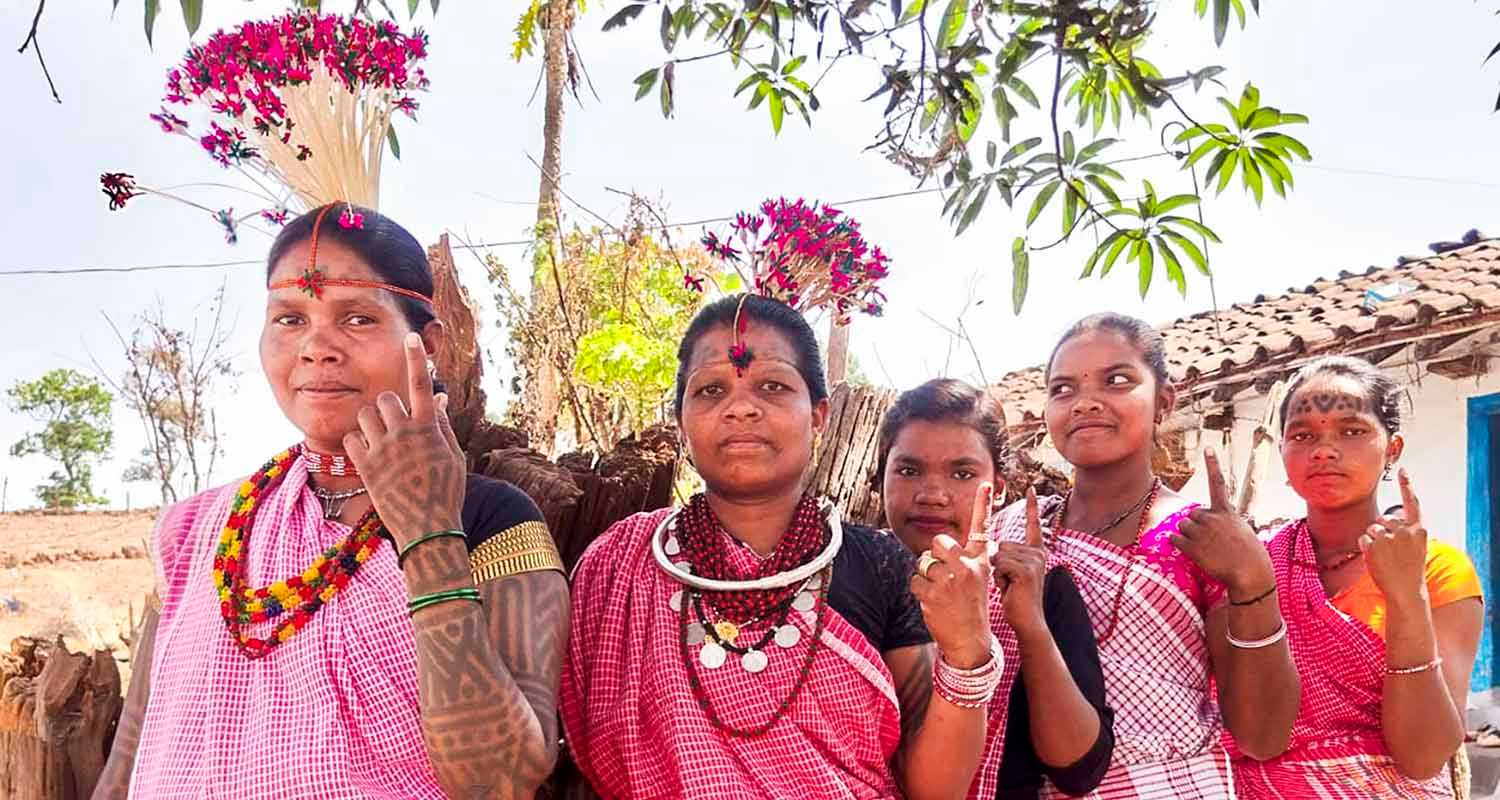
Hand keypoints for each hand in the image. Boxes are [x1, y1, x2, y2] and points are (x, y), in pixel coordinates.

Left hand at [343, 333, 465, 547]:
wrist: (428, 527)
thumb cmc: (446, 491)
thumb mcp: (453, 456)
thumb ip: (442, 425)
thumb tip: (438, 398)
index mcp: (430, 428)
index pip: (421, 384)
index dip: (415, 358)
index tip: (410, 336)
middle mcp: (405, 433)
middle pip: (386, 398)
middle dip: (389, 408)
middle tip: (395, 426)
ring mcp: (384, 449)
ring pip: (366, 415)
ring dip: (372, 423)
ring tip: (382, 442)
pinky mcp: (366, 466)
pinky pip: (352, 438)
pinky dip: (359, 443)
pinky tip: (369, 456)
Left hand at [911, 483, 993, 667]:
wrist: (970, 641)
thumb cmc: (971, 607)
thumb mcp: (977, 579)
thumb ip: (966, 560)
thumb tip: (945, 544)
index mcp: (980, 562)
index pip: (982, 528)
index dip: (983, 504)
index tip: (986, 483)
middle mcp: (967, 567)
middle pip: (939, 541)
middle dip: (935, 555)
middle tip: (943, 575)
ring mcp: (949, 580)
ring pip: (923, 562)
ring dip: (926, 576)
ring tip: (941, 593)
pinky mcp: (932, 593)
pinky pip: (915, 581)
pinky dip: (919, 591)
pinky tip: (933, 603)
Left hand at [993, 488, 1048, 638]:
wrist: (1027, 621)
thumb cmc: (1016, 599)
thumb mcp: (1013, 573)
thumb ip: (1007, 557)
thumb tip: (991, 546)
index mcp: (1037, 553)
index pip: (1033, 525)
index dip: (1032, 507)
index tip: (1032, 488)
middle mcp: (1038, 554)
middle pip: (1001, 544)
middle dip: (997, 564)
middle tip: (1009, 582)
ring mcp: (1034, 561)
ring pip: (997, 554)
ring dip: (996, 572)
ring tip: (1009, 586)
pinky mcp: (1026, 570)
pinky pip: (999, 564)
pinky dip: (999, 578)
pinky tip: (1010, 589)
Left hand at [1173, 447, 1273, 597]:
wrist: (1250, 573)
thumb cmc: (1250, 555)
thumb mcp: (1242, 530)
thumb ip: (1226, 522)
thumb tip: (1216, 522)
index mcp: (1227, 512)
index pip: (1218, 483)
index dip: (1213, 465)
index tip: (1208, 448)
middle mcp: (1212, 517)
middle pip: (1191, 515)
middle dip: (1195, 526)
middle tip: (1210, 541)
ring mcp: (1201, 531)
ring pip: (1182, 526)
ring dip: (1188, 536)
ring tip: (1206, 548)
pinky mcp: (1192, 546)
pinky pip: (1174, 539)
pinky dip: (1179, 545)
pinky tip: (1195, 553)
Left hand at [1361, 469, 1427, 601]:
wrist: (1406, 590)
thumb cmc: (1410, 569)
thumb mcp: (1416, 547)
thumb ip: (1406, 530)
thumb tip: (1387, 519)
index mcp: (1418, 529)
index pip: (1413, 503)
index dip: (1407, 485)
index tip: (1402, 470)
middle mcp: (1404, 530)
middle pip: (1383, 518)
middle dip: (1383, 531)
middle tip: (1392, 551)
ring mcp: (1388, 537)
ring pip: (1372, 528)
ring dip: (1374, 540)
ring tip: (1385, 557)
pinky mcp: (1373, 545)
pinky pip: (1363, 538)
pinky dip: (1365, 547)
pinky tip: (1376, 559)